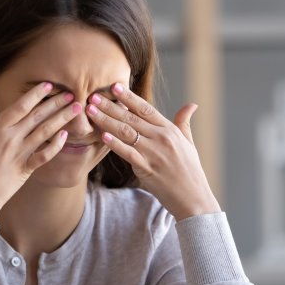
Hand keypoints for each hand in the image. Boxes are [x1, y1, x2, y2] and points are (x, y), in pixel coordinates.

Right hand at [0, 82, 81, 218]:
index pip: (19, 106)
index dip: (35, 94)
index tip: (48, 85)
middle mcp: (10, 139)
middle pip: (37, 116)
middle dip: (55, 103)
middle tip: (71, 92)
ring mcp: (19, 155)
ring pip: (44, 132)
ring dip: (61, 119)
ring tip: (76, 108)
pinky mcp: (25, 170)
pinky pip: (44, 156)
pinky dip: (55, 145)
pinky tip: (65, 135)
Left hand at [85, 83, 220, 220]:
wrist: (194, 198)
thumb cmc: (190, 171)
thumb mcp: (189, 143)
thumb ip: (184, 122)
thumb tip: (192, 104)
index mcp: (170, 130)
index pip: (146, 109)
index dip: (129, 97)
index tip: (114, 87)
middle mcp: (161, 138)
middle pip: (131, 117)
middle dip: (110, 106)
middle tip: (92, 95)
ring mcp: (154, 153)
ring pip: (126, 132)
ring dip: (106, 120)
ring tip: (91, 111)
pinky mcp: (147, 169)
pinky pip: (128, 153)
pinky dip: (115, 144)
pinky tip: (102, 136)